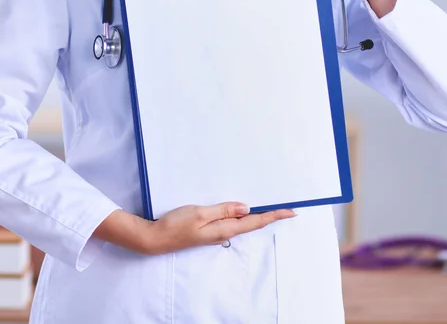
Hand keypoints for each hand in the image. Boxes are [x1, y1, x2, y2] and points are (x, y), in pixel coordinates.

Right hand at [95, 203, 295, 255]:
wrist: (156, 238)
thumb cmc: (176, 225)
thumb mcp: (200, 213)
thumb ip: (224, 210)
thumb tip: (246, 208)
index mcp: (225, 229)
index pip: (255, 222)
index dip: (274, 216)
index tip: (291, 211)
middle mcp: (224, 232)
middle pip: (253, 224)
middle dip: (270, 216)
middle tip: (286, 208)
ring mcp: (216, 232)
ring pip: (243, 223)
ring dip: (257, 215)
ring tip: (271, 207)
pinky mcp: (209, 230)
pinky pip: (231, 222)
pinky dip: (242, 215)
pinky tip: (242, 210)